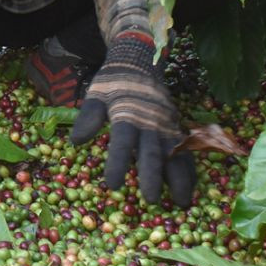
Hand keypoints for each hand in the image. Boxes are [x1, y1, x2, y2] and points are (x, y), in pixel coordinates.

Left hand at [70, 30, 194, 206]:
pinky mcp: (176, 128)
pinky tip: (190, 189)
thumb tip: (76, 141)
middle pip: (152, 152)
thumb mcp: (96, 94)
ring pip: (176, 154)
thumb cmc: (114, 83)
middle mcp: (150, 122)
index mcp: (127, 115)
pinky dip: (190, 171)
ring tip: (180, 203)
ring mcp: (166, 126)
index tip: (113, 185)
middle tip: (150, 200)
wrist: (140, 62)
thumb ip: (88, 117)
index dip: (117, 163)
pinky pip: (186, 151)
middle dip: (152, 176)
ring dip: (179, 178)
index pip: (122, 141)